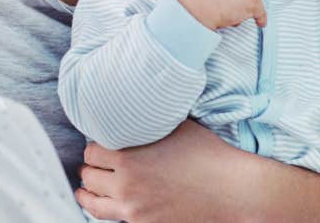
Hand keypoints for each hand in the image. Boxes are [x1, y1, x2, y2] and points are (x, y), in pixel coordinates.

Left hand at [76, 122, 256, 222]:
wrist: (233, 191)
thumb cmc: (209, 154)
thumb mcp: (175, 126)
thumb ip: (148, 122)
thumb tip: (137, 108)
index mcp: (129, 157)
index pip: (91, 151)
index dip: (95, 146)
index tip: (100, 145)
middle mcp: (126, 185)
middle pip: (89, 176)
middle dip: (91, 168)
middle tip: (93, 164)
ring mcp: (134, 209)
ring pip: (93, 202)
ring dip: (88, 192)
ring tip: (86, 188)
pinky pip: (110, 219)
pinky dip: (104, 209)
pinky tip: (105, 204)